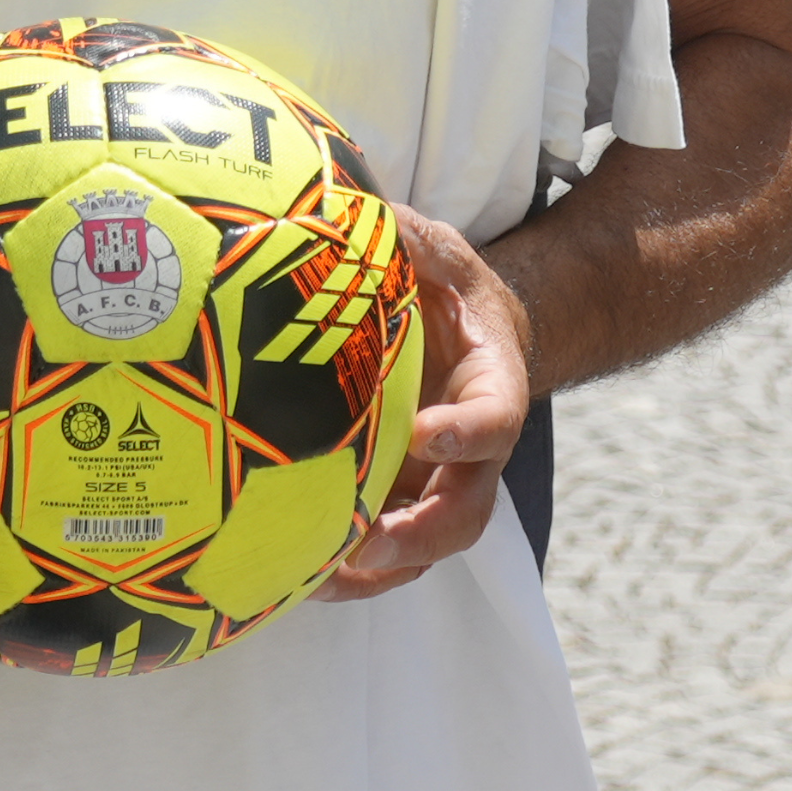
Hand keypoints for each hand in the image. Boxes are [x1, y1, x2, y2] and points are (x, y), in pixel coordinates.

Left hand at [323, 205, 532, 603]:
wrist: (457, 336)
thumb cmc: (447, 292)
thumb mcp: (439, 252)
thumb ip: (411, 239)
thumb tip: (356, 214)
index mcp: (493, 388)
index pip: (494, 421)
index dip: (466, 433)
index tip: (427, 432)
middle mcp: (471, 453)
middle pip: (467, 510)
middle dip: (422, 532)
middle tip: (371, 539)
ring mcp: (435, 488)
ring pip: (423, 547)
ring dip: (379, 569)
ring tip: (323, 576)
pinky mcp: (397, 504)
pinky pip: (384, 557)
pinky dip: (349, 575)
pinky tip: (296, 575)